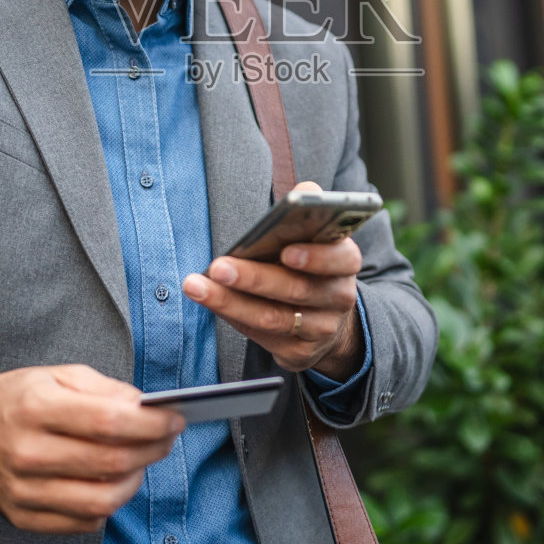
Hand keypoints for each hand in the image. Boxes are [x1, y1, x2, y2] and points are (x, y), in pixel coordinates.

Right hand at [0, 364, 183, 533]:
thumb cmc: (19, 398)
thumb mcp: (59, 376)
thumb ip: (105, 389)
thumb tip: (145, 407)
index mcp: (36, 408)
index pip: (109, 422)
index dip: (151, 423)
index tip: (174, 420)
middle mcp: (26, 452)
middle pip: (110, 463)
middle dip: (152, 450)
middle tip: (166, 438)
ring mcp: (23, 490)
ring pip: (101, 501)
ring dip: (134, 482)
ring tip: (141, 463)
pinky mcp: (22, 516)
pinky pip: (83, 522)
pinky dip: (107, 505)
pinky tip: (110, 483)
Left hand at [182, 182, 364, 378]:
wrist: (326, 316)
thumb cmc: (311, 264)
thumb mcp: (317, 236)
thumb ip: (311, 210)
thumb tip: (304, 191)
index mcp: (345, 262)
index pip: (339, 258)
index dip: (316, 256)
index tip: (286, 251)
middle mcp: (338, 298)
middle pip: (296, 289)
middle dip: (254, 278)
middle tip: (218, 266)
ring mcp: (320, 329)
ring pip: (273, 318)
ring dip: (230, 302)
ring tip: (197, 286)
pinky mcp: (300, 353)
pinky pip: (262, 337)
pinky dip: (233, 318)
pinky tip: (210, 302)